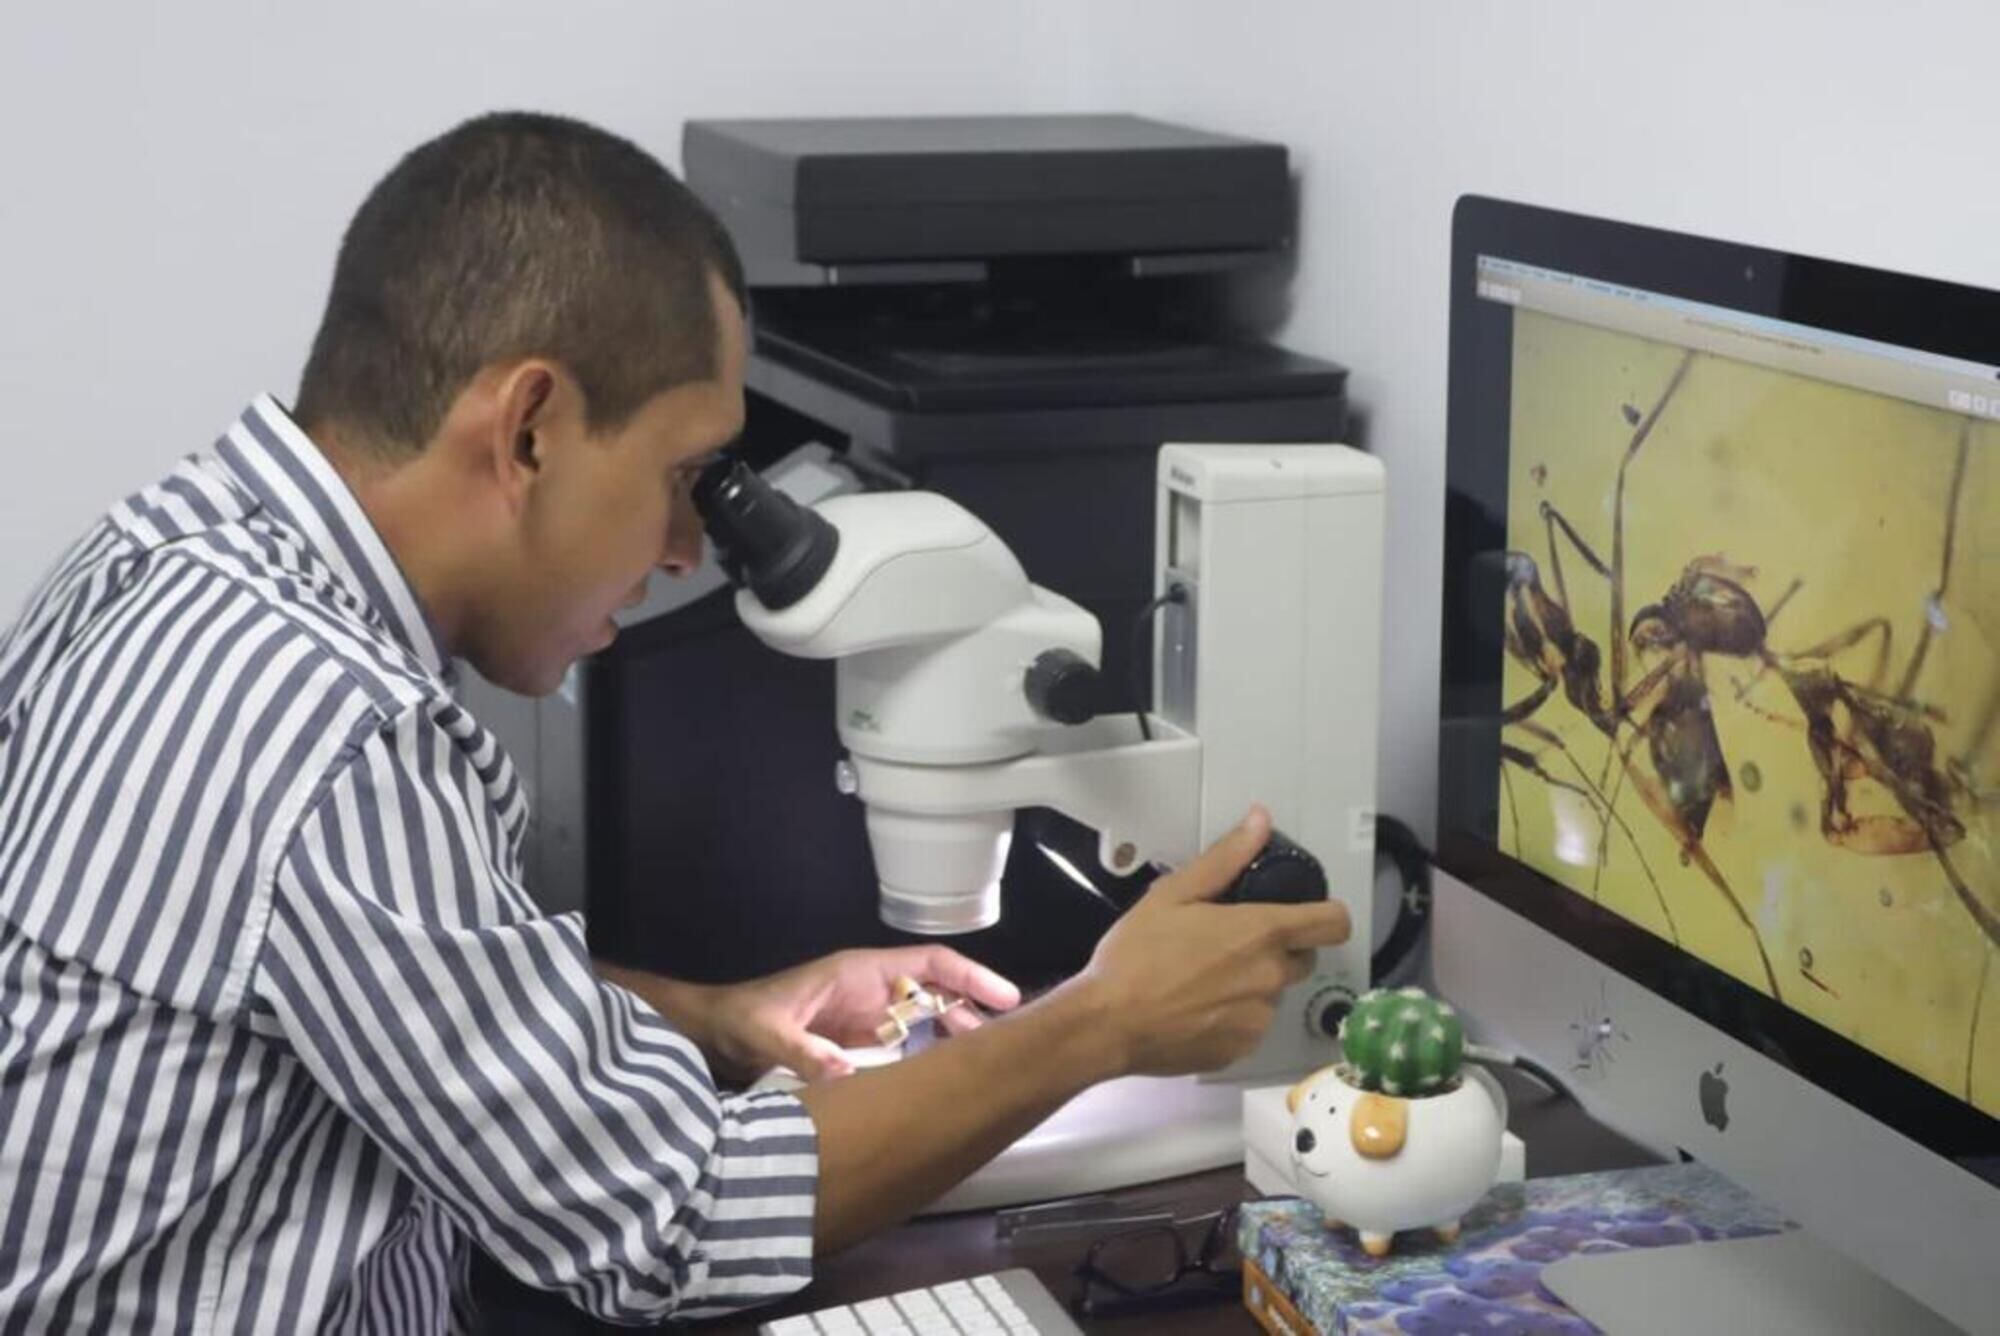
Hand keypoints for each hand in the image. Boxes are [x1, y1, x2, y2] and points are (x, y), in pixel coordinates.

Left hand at [697, 947, 1021, 1083]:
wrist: (715, 1034)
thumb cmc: (741, 1020)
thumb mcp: (768, 1033)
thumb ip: (803, 1052)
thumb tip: (844, 1074)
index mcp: (859, 973)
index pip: (928, 964)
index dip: (969, 977)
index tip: (1004, 998)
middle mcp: (871, 989)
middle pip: (936, 991)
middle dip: (973, 1009)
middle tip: (1008, 1041)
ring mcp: (866, 1014)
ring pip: (926, 1017)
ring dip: (955, 1033)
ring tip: (986, 1061)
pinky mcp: (858, 1040)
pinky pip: (906, 1042)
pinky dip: (930, 1053)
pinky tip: (946, 1075)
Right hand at [1071, 805, 1351, 1076]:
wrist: (1107, 1024)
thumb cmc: (1136, 954)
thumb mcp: (1174, 893)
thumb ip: (1225, 858)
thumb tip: (1261, 821)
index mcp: (1262, 934)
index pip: (1334, 923)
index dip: (1326, 913)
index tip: (1304, 912)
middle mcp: (1272, 978)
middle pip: (1302, 958)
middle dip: (1277, 948)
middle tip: (1228, 942)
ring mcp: (1259, 1019)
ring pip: (1272, 993)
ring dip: (1251, 983)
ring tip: (1201, 978)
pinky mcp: (1241, 1050)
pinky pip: (1251, 1025)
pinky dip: (1232, 1015)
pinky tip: (1194, 1008)